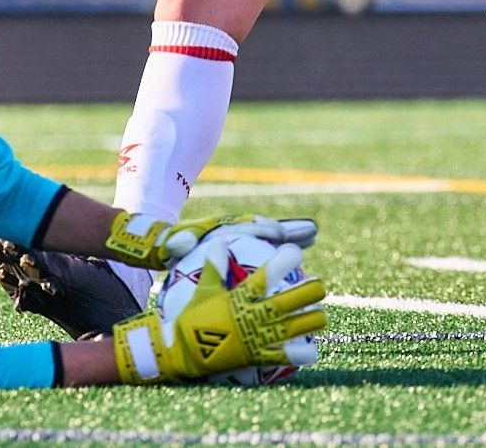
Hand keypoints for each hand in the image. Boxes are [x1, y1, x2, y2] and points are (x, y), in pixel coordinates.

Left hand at [102, 210, 318, 270]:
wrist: (171, 241)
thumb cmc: (172, 245)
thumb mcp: (170, 243)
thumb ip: (174, 242)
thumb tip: (179, 241)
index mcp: (222, 228)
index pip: (244, 227)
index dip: (259, 229)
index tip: (276, 233)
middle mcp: (237, 229)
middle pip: (266, 228)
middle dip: (288, 229)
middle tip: (311, 230)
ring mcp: (244, 238)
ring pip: (273, 236)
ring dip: (293, 235)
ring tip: (315, 235)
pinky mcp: (248, 248)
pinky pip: (271, 247)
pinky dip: (286, 247)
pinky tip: (302, 259)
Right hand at [111, 243, 326, 383]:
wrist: (185, 351)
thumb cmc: (193, 317)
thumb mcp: (204, 287)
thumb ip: (214, 263)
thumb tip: (219, 240)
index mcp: (243, 294)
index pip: (271, 272)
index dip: (288, 259)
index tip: (297, 252)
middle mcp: (257, 314)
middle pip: (295, 299)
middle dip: (312, 290)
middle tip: (318, 286)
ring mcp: (261, 336)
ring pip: (299, 326)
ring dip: (313, 319)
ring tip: (319, 315)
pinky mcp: (260, 356)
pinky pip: (288, 356)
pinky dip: (302, 353)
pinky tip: (310, 350)